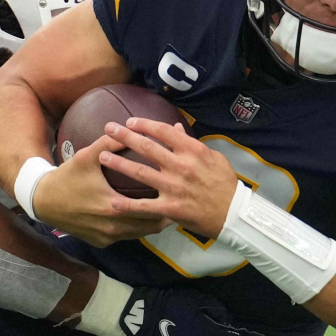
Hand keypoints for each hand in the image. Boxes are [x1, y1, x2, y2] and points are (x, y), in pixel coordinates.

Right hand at [32, 135, 169, 247]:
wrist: (43, 202)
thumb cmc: (67, 177)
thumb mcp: (87, 156)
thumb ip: (110, 142)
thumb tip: (133, 127)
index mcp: (113, 206)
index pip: (151, 208)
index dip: (169, 202)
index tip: (182, 192)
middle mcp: (113, 227)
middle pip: (151, 226)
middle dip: (167, 215)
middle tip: (181, 203)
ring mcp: (108, 237)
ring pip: (141, 234)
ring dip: (153, 223)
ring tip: (168, 212)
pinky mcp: (102, 243)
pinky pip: (127, 237)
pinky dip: (137, 228)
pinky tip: (142, 218)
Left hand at [100, 118, 238, 237]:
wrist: (233, 214)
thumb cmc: (225, 183)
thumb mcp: (213, 157)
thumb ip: (191, 144)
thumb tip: (175, 128)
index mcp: (193, 151)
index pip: (164, 132)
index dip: (144, 124)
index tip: (129, 121)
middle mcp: (181, 166)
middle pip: (147, 147)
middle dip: (125, 136)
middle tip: (108, 128)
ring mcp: (174, 188)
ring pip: (140, 173)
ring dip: (119, 164)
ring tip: (102, 156)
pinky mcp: (170, 208)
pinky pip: (144, 206)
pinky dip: (127, 205)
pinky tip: (112, 202)